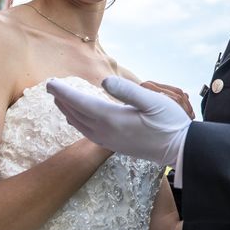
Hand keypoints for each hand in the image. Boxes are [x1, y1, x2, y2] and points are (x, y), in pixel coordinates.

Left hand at [47, 76, 189, 166]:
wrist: (178, 149)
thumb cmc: (169, 122)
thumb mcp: (153, 101)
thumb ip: (128, 91)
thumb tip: (104, 81)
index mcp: (113, 118)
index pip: (80, 103)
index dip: (64, 92)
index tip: (50, 83)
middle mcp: (106, 132)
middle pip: (76, 114)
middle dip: (62, 100)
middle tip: (51, 87)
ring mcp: (108, 141)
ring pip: (79, 125)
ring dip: (67, 111)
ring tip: (60, 100)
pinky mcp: (113, 145)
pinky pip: (87, 133)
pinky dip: (77, 122)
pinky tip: (78, 118)